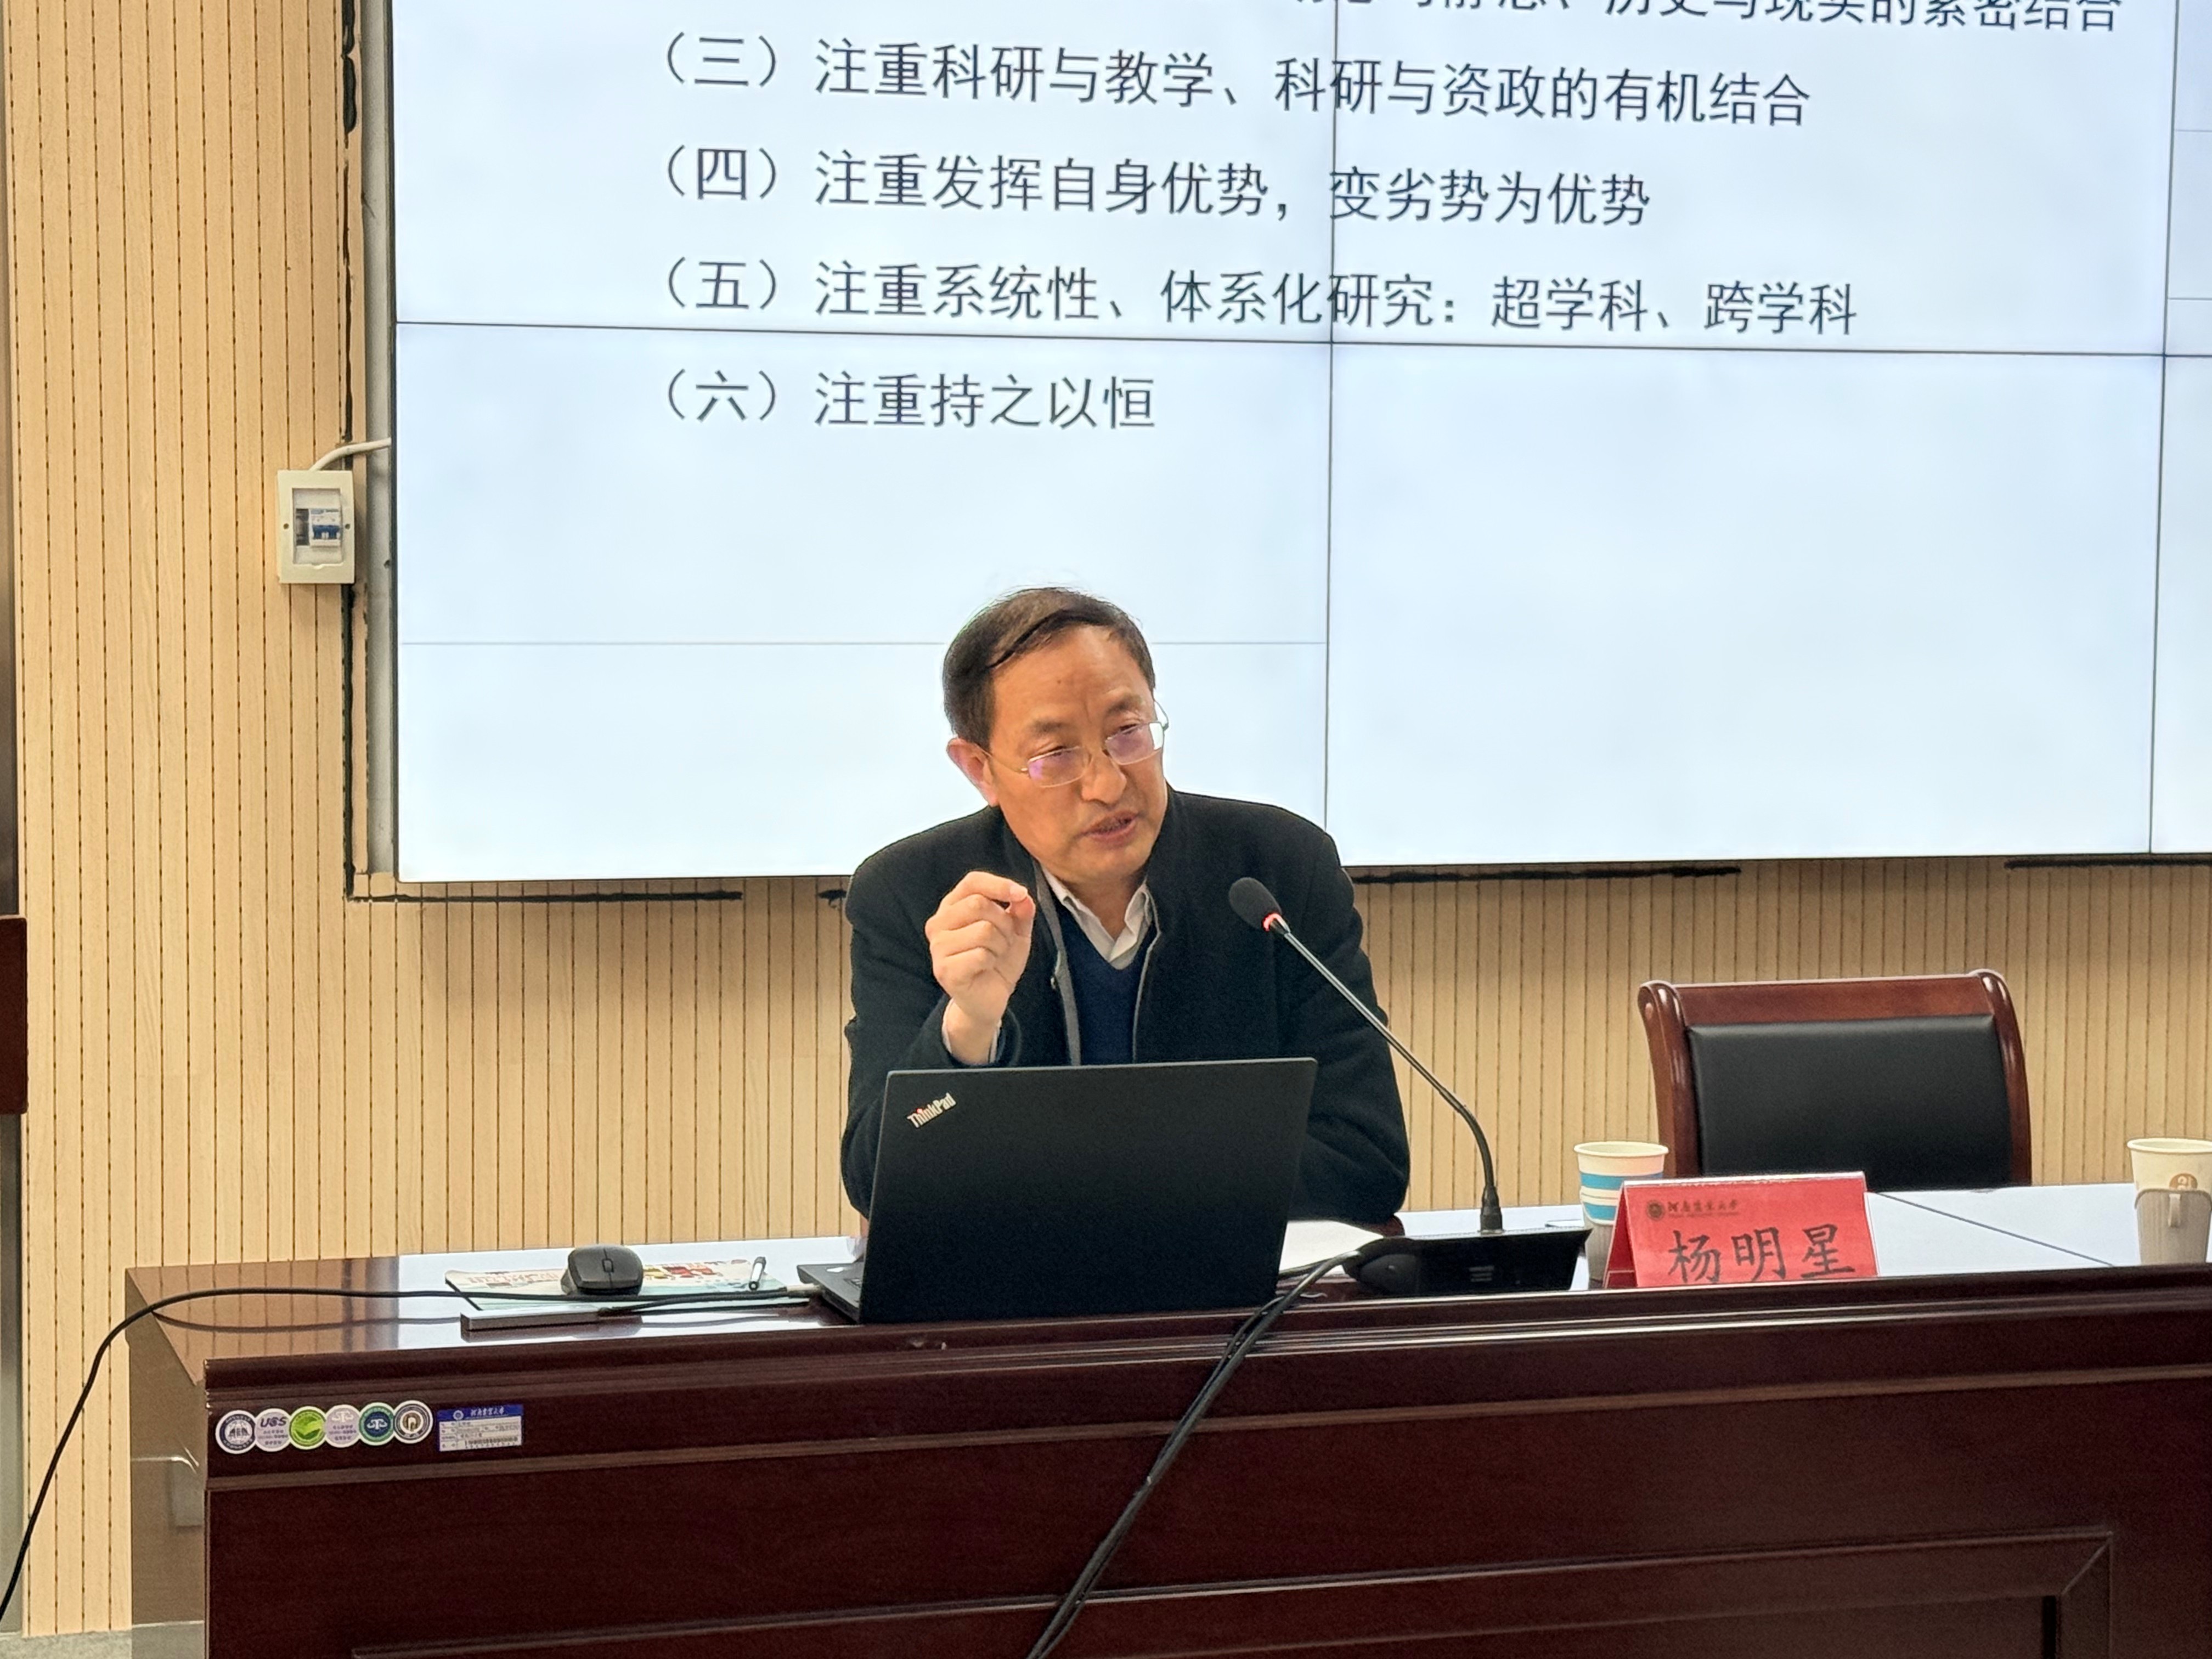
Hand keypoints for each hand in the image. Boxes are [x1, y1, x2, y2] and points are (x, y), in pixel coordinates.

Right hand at [925, 872, 1035, 1063]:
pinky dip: (993, 961)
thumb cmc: (998, 960)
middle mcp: (938, 923)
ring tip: (995, 956)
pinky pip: (981, 955)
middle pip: (979, 904)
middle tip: (1005, 941)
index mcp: (952, 907)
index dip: (999, 884)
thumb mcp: (1016, 931)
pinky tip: (986, 968)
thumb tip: (1023, 897)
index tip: (1020, 894)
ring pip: (984, 930)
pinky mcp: (944, 970)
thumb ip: (1020, 911)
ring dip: (1001, 945)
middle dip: (1004, 923)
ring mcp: (938, 947)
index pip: (972, 882)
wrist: (989, 999)